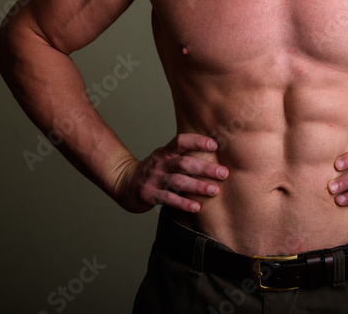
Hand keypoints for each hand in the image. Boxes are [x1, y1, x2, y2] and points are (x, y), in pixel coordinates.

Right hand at [112, 134, 228, 213]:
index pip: (180, 141)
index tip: (214, 144)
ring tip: (214, 191)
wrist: (124, 183)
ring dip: (197, 186)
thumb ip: (183, 155)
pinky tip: (196, 207)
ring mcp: (154, 179)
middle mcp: (160, 164)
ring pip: (178, 181)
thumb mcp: (164, 157)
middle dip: (205, 168)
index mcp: (165, 153)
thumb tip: (214, 152)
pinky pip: (168, 199)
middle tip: (223, 173)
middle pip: (183, 163)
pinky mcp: (150, 195)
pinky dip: (183, 203)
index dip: (196, 141)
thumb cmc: (153, 170)